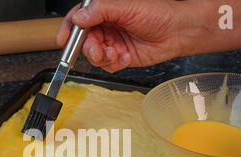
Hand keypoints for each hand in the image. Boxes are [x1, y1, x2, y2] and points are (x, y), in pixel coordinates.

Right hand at [56, 0, 183, 72]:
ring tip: (114, 53)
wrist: (177, 32)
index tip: (63, 39)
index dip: (69, 29)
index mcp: (103, 11)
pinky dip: (114, 63)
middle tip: (97, 49)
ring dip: (101, 57)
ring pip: (94, 55)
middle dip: (88, 47)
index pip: (78, 19)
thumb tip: (79, 18)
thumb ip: (100, 11)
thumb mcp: (126, 7)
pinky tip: (125, 56)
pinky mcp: (119, 57)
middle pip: (83, 40)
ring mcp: (111, 42)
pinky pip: (107, 65)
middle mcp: (105, 27)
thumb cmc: (157, 13)